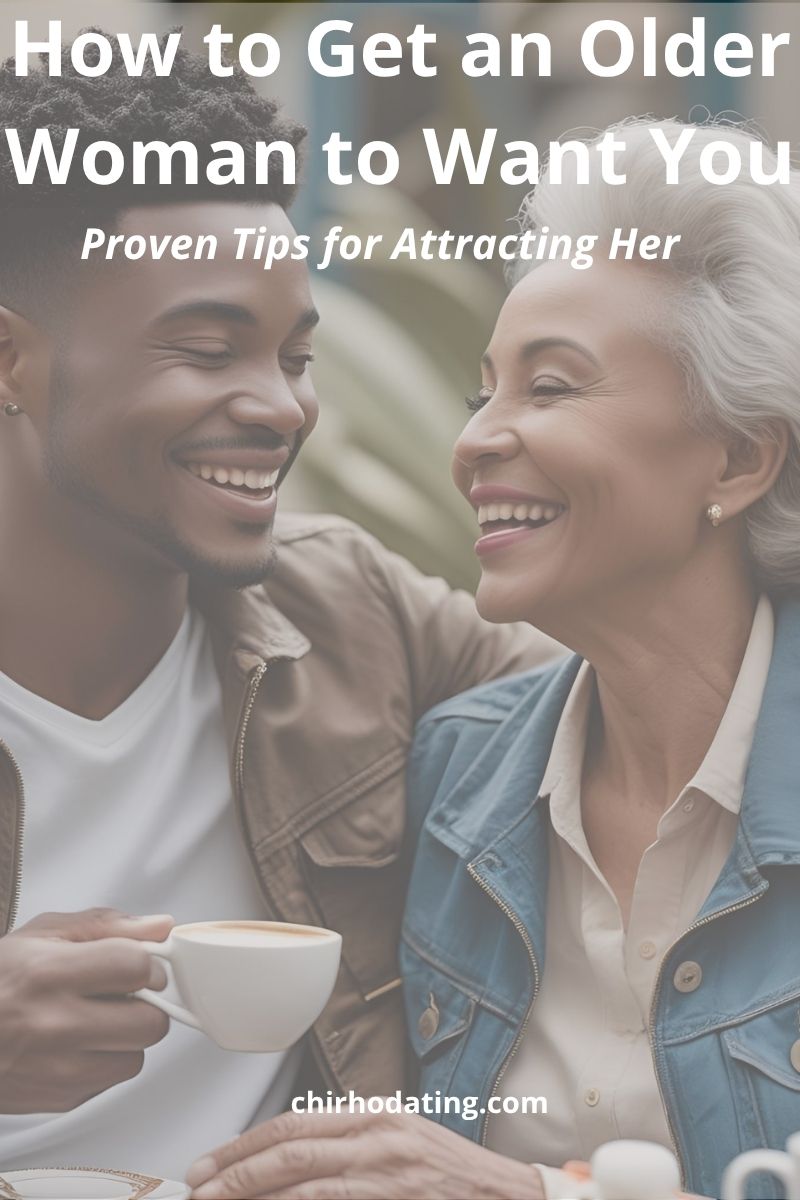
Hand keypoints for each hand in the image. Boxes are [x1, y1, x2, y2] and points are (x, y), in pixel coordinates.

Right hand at [0, 907, 172, 1113]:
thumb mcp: (44, 933)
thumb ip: (107, 926)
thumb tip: (160, 927)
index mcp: (51, 974)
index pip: (136, 967)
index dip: (148, 963)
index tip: (140, 965)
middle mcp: (55, 1025)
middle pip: (149, 1022)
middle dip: (145, 1005)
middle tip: (124, 995)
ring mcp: (57, 1069)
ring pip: (136, 1057)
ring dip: (126, 1037)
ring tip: (95, 1019)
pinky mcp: (60, 1099)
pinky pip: (110, 1080)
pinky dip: (104, 1061)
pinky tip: (77, 1043)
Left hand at [186, 1110, 545, 1198]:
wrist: (506, 1196)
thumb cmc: (453, 1173)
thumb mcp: (399, 1139)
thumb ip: (350, 1141)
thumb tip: (289, 1157)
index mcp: (374, 1116)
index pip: (294, 1123)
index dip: (244, 1143)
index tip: (209, 1162)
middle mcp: (377, 1140)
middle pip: (290, 1151)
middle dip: (234, 1171)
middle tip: (197, 1188)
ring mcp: (385, 1176)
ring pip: (302, 1185)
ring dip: (251, 1197)